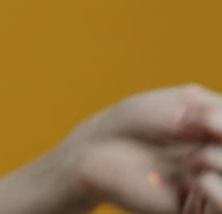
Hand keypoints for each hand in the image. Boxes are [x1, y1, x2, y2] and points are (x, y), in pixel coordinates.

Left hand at [62, 84, 221, 212]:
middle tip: (191, 127)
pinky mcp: (198, 211)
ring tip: (189, 161)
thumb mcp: (189, 104)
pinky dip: (217, 190)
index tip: (203, 118)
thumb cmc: (136, 122)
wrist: (96, 149)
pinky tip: (195, 178)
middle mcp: (221, 163)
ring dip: (219, 160)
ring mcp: (213, 189)